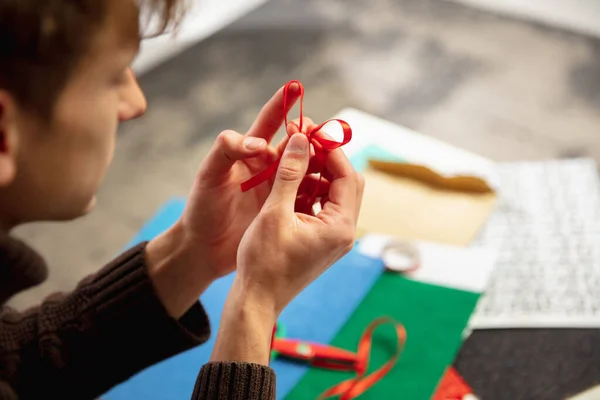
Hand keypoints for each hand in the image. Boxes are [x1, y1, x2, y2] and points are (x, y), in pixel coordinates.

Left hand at [146, 85, 311, 317]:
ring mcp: (278, 188)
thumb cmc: (201, 208)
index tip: (296, 86)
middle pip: (295, 144)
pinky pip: (308, 196)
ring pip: (306, 169)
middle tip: (326, 131)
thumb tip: (259, 143)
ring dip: (320, 161)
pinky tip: (332, 188)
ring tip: (335, 157)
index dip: (283, 104)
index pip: (268, 122)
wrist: (203, 249)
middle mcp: (267, 167)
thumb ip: (227, 151)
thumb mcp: (208, 176)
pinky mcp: (285, 210)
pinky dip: (320, 190)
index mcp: (249, 153)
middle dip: (311, 134)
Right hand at [210, 132, 363, 364]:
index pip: (347, 175)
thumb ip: (290, 173)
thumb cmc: (263, 261)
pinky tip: (290, 180)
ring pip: (334, 193)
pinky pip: (323, 206)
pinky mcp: (322, 240)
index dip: (330, 149)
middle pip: (346, 182)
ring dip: (316, 173)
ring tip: (293, 156)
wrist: (257, 300)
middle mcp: (344, 232)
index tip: (311, 129)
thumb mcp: (275, 212)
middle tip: (303, 138)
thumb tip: (301, 139)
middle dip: (326, 158)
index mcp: (339, 227)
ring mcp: (334, 237)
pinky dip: (310, 190)